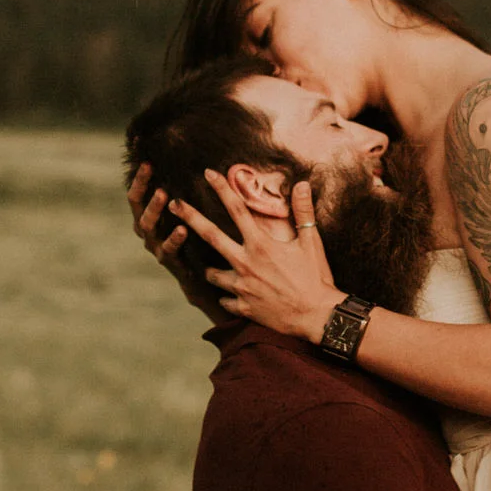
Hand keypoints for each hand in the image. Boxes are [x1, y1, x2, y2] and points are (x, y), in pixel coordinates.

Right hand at [127, 163, 214, 314]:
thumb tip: (189, 159)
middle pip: (138, 211)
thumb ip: (180, 192)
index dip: (139, 179)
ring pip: (148, 228)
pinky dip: (174, 239)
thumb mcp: (184, 214)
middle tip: (158, 181)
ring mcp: (155, 247)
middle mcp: (147, 232)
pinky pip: (168, 250)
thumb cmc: (192, 236)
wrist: (201, 276)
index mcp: (146, 217)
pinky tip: (183, 229)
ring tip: (166, 198)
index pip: (135, 196)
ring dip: (155, 210)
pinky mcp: (169, 262)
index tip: (146, 161)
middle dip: (147, 193)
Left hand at [168, 175, 343, 341]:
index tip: (208, 174)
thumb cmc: (315, 278)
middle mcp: (245, 263)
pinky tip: (231, 295)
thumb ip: (304, 212)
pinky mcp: (243, 307)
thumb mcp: (312, 242)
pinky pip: (224, 299)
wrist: (317, 316)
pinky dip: (226, 296)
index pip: (237, 210)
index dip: (222, 189)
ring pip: (212, 273)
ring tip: (211, 267)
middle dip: (189, 217)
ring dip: (210, 268)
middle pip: (210, 236)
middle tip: (173, 205)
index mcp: (261, 245)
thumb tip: (303, 184)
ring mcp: (241, 287)